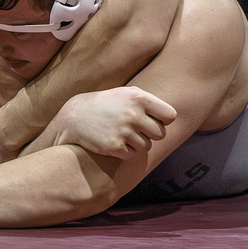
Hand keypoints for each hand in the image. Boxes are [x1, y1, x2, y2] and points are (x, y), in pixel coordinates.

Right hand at [51, 87, 177, 158]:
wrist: (75, 117)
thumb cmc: (106, 104)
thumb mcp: (126, 93)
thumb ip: (149, 101)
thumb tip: (172, 116)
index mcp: (139, 98)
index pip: (170, 116)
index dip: (164, 120)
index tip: (154, 120)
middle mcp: (133, 114)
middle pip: (160, 134)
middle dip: (151, 134)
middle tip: (137, 129)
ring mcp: (124, 132)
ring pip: (147, 146)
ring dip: (138, 143)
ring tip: (123, 134)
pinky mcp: (115, 147)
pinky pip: (133, 155)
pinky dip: (127, 151)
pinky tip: (116, 141)